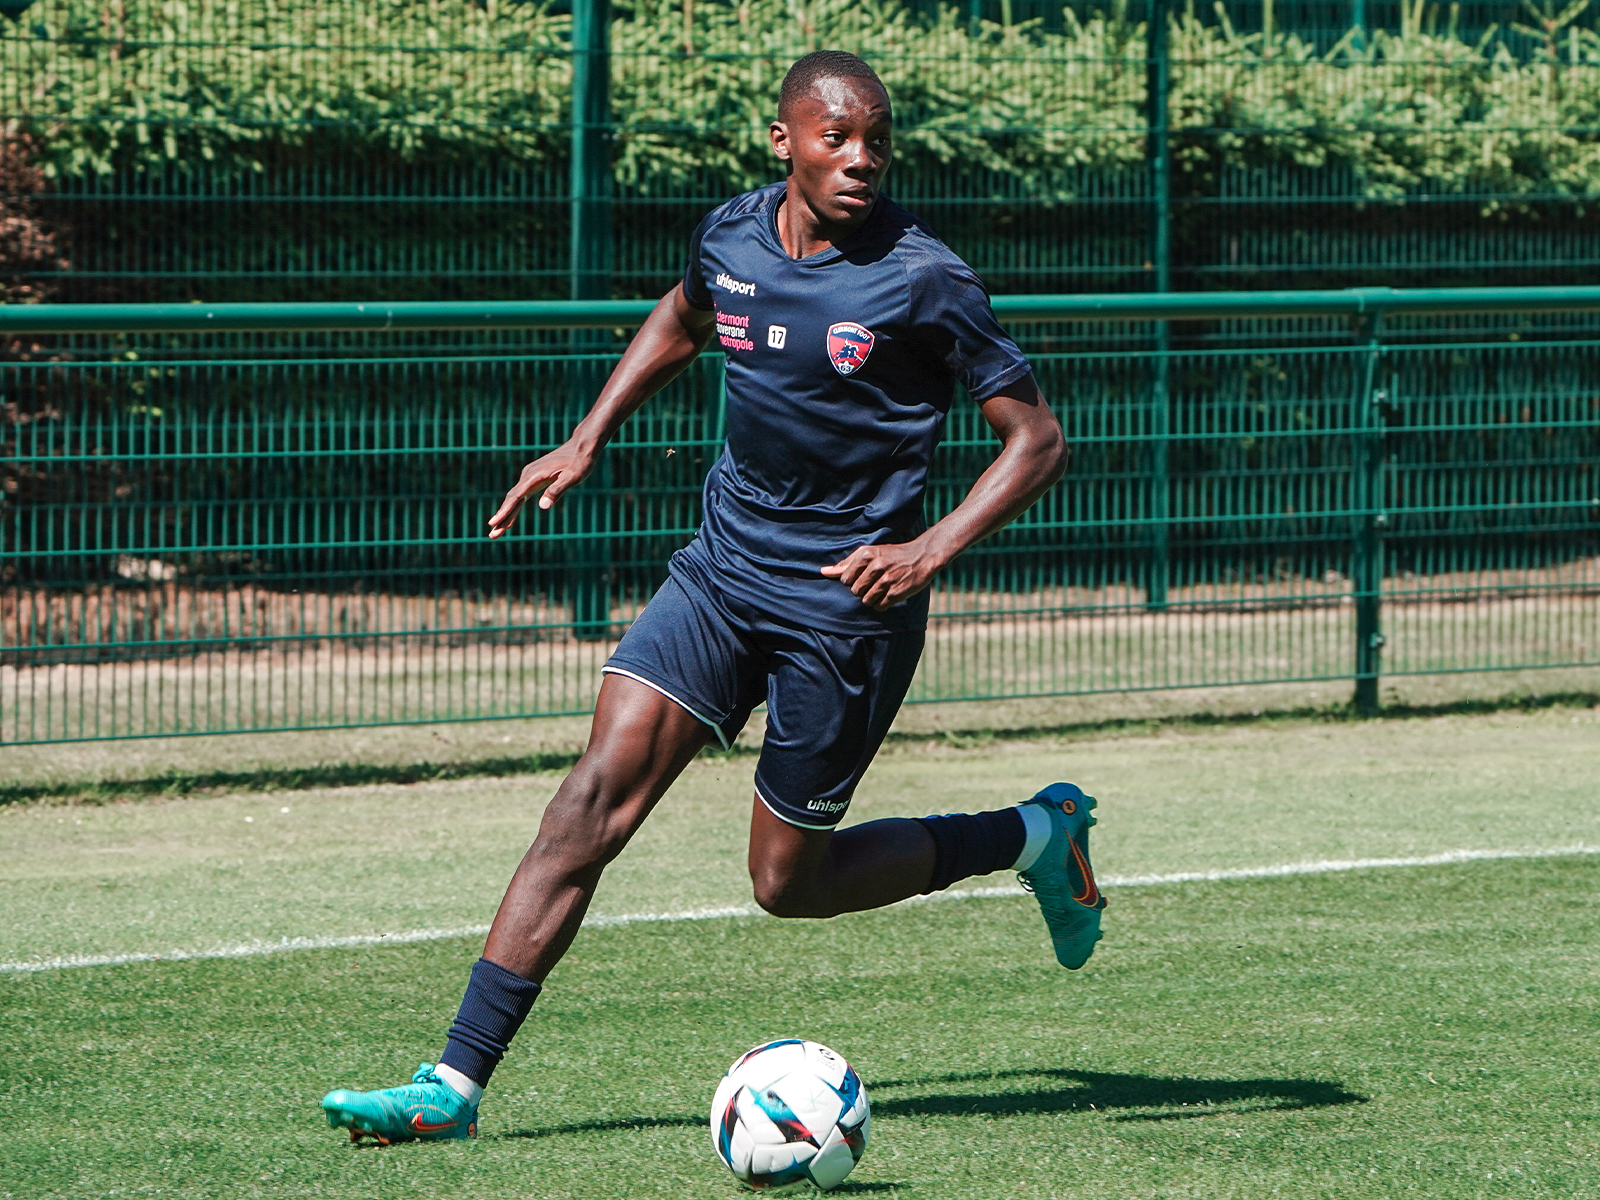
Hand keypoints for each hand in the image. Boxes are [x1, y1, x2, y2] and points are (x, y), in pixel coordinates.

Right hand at [486, 440, 596, 539]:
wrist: (581, 447)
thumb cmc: (579, 463)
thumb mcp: (572, 477)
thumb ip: (557, 490)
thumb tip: (543, 506)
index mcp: (534, 476)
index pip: (516, 497)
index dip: (505, 511)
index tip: (494, 523)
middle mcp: (528, 475)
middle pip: (511, 500)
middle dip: (501, 518)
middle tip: (492, 536)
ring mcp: (530, 477)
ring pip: (514, 499)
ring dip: (505, 515)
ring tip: (496, 532)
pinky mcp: (535, 479)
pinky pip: (521, 496)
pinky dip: (514, 509)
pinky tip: (510, 521)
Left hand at [820, 540, 942, 610]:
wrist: (921, 556)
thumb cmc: (891, 555)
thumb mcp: (869, 553)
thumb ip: (846, 563)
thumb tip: (823, 572)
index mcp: (866, 555)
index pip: (844, 579)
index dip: (852, 581)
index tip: (862, 577)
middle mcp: (876, 566)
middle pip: (854, 591)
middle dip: (862, 590)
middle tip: (874, 583)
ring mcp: (886, 580)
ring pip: (866, 601)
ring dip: (872, 598)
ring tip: (882, 588)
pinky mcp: (896, 593)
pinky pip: (879, 606)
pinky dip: (882, 603)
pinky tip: (889, 594)